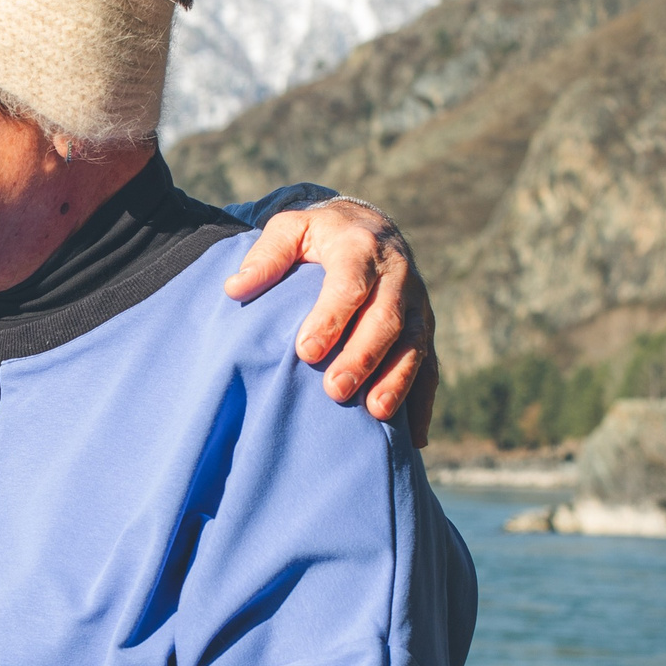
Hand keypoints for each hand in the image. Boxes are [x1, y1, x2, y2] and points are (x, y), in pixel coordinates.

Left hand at [222, 198, 440, 446]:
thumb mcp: (289, 229)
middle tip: (334, 391)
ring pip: (415, 345)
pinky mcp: (426, 328)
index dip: (331, 318)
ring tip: (376, 414)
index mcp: (360, 249)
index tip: (306, 351)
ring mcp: (417, 304)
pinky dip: (424, 401)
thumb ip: (266, 256)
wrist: (371, 227)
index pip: (350, 285)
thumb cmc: (319, 234)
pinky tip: (413, 438)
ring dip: (398, 380)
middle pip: (386, 320)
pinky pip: (431, 365)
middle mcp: (396, 276)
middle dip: (363, 357)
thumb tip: (234, 288)